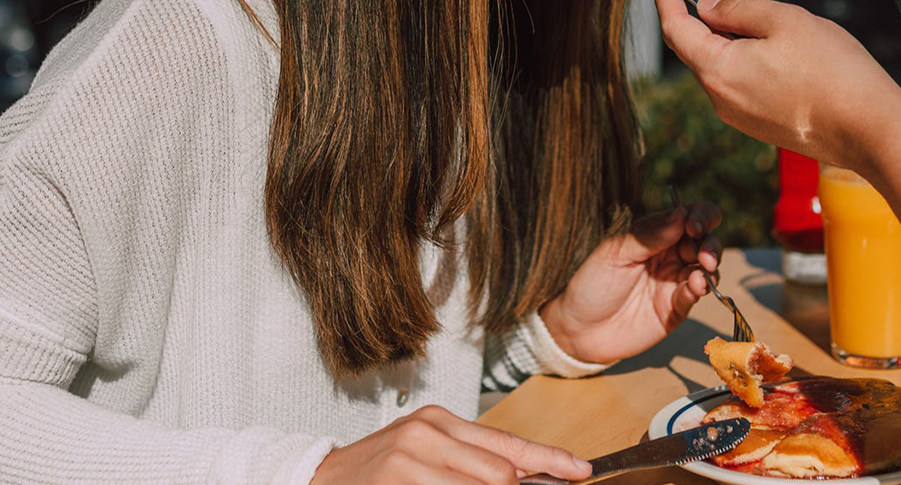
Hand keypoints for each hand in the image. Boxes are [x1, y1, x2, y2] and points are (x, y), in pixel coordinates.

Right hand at [310, 405, 589, 484]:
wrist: (319, 478)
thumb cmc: (379, 472)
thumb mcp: (427, 452)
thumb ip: (473, 462)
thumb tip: (523, 475)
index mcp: (440, 421)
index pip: (508, 444)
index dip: (549, 460)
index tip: (580, 471)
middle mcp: (428, 433)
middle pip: (500, 475)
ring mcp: (410, 458)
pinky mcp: (397, 480)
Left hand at [539, 201, 722, 364]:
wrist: (579, 329)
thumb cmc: (592, 283)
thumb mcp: (615, 253)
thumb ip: (649, 236)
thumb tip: (681, 213)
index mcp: (655, 234)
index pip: (689, 215)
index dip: (700, 216)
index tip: (694, 225)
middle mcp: (670, 254)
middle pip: (706, 240)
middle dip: (711, 244)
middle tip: (704, 255)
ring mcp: (675, 281)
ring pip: (708, 267)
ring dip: (711, 266)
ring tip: (701, 272)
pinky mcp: (677, 307)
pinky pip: (696, 294)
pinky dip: (701, 288)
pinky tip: (695, 287)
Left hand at [653, 0, 900, 227]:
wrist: (870, 130)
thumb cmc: (834, 73)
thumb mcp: (785, 20)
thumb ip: (739, 9)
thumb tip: (709, 8)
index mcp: (718, 70)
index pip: (677, 31)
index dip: (668, 3)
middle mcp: (721, 100)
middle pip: (698, 51)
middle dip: (709, 22)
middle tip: (737, 2)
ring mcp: (740, 118)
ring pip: (722, 68)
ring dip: (735, 43)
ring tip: (779, 31)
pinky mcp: (761, 127)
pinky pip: (742, 87)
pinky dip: (750, 64)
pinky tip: (786, 56)